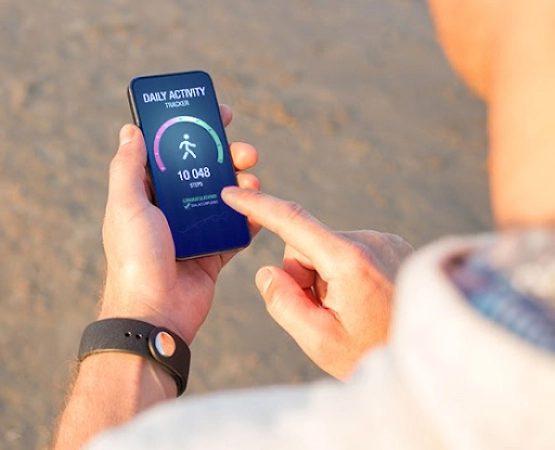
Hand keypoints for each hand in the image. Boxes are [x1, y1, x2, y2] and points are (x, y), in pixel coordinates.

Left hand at [100, 105, 259, 344]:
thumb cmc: (136, 259)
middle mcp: (171, 209)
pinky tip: (260, 212)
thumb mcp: (126, 205)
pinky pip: (236, 230)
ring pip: (224, 198)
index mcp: (147, 194)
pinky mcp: (213, 252)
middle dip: (227, 156)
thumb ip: (128, 167)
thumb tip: (131, 129)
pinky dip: (250, 220)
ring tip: (253, 180)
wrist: (155, 314)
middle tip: (246, 150)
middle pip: (204, 171)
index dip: (192, 130)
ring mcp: (194, 231)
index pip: (171, 152)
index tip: (215, 114)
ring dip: (242, 184)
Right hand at [222, 187, 412, 378]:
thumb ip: (283, 303)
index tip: (232, 193)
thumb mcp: (319, 340)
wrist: (428, 358)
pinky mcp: (393, 246)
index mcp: (349, 260)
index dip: (257, 206)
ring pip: (327, 248)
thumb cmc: (372, 354)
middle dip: (302, 274)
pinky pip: (349, 250)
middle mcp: (370, 240)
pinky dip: (343, 271)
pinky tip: (362, 300)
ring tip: (347, 309)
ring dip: (324, 275)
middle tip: (322, 310)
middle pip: (307, 243)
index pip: (293, 221)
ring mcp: (385, 241)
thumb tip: (268, 271)